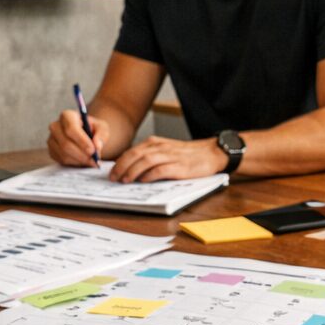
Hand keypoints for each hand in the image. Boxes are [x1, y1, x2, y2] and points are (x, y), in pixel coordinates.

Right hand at [47, 108, 105, 166]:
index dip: (82, 141)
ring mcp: (51, 139)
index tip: (93, 150)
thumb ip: (101, 135)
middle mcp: (56, 126)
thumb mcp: (102, 128)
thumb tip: (97, 146)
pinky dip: (75, 163)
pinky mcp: (52, 151)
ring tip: (92, 161)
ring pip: (64, 154)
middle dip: (82, 154)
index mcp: (67, 116)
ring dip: (80, 160)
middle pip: (65, 143)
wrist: (85, 135)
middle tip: (95, 160)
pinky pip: (62, 160)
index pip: (71, 129)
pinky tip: (84, 160)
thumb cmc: (93, 129)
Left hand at [110, 136, 224, 182]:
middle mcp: (161, 147)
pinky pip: (161, 170)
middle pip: (135, 155)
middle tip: (114, 178)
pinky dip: (150, 175)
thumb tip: (131, 170)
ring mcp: (171, 156)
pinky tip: (143, 181)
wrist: (212, 153)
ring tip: (125, 181)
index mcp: (156, 143)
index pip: (132, 151)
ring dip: (132, 171)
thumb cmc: (188, 155)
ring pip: (146, 161)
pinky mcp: (180, 167)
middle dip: (121, 167)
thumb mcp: (167, 151)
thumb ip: (151, 157)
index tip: (112, 172)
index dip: (119, 162)